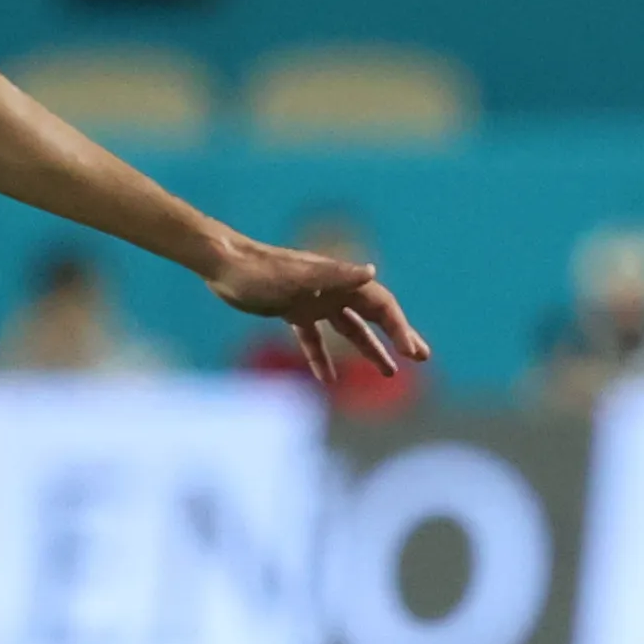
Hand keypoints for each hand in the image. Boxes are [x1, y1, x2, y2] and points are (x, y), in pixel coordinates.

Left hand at [206, 235, 430, 383]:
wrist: (222, 264)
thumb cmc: (260, 270)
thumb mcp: (299, 277)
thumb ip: (335, 275)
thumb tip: (371, 272)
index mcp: (339, 279)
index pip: (381, 305)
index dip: (399, 328)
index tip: (412, 354)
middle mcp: (331, 289)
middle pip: (373, 316)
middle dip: (397, 337)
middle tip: (421, 358)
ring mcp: (312, 300)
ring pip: (348, 329)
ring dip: (368, 350)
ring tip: (389, 373)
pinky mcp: (291, 310)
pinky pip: (314, 338)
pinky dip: (322, 357)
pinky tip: (327, 379)